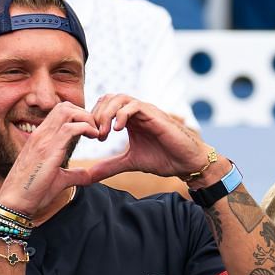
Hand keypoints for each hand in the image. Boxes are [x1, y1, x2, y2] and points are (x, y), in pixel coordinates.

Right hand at [0, 101, 101, 215]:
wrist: (14, 203)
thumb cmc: (32, 193)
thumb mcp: (58, 180)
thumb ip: (73, 174)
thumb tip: (88, 175)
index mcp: (40, 138)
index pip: (60, 112)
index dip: (79, 117)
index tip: (91, 132)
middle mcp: (40, 134)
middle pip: (65, 106)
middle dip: (85, 114)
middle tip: (96, 131)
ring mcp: (43, 140)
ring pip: (68, 111)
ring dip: (87, 118)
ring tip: (96, 133)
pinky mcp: (49, 150)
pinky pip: (71, 128)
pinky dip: (87, 128)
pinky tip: (94, 137)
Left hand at [58, 95, 209, 185]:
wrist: (186, 162)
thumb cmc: (163, 158)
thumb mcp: (130, 162)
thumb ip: (109, 166)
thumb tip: (88, 176)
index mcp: (129, 119)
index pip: (104, 106)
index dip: (93, 118)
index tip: (91, 137)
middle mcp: (136, 111)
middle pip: (108, 98)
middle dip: (97, 115)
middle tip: (95, 136)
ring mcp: (146, 110)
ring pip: (120, 98)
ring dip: (107, 114)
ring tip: (104, 134)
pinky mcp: (155, 114)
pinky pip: (134, 105)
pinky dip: (122, 114)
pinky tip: (117, 130)